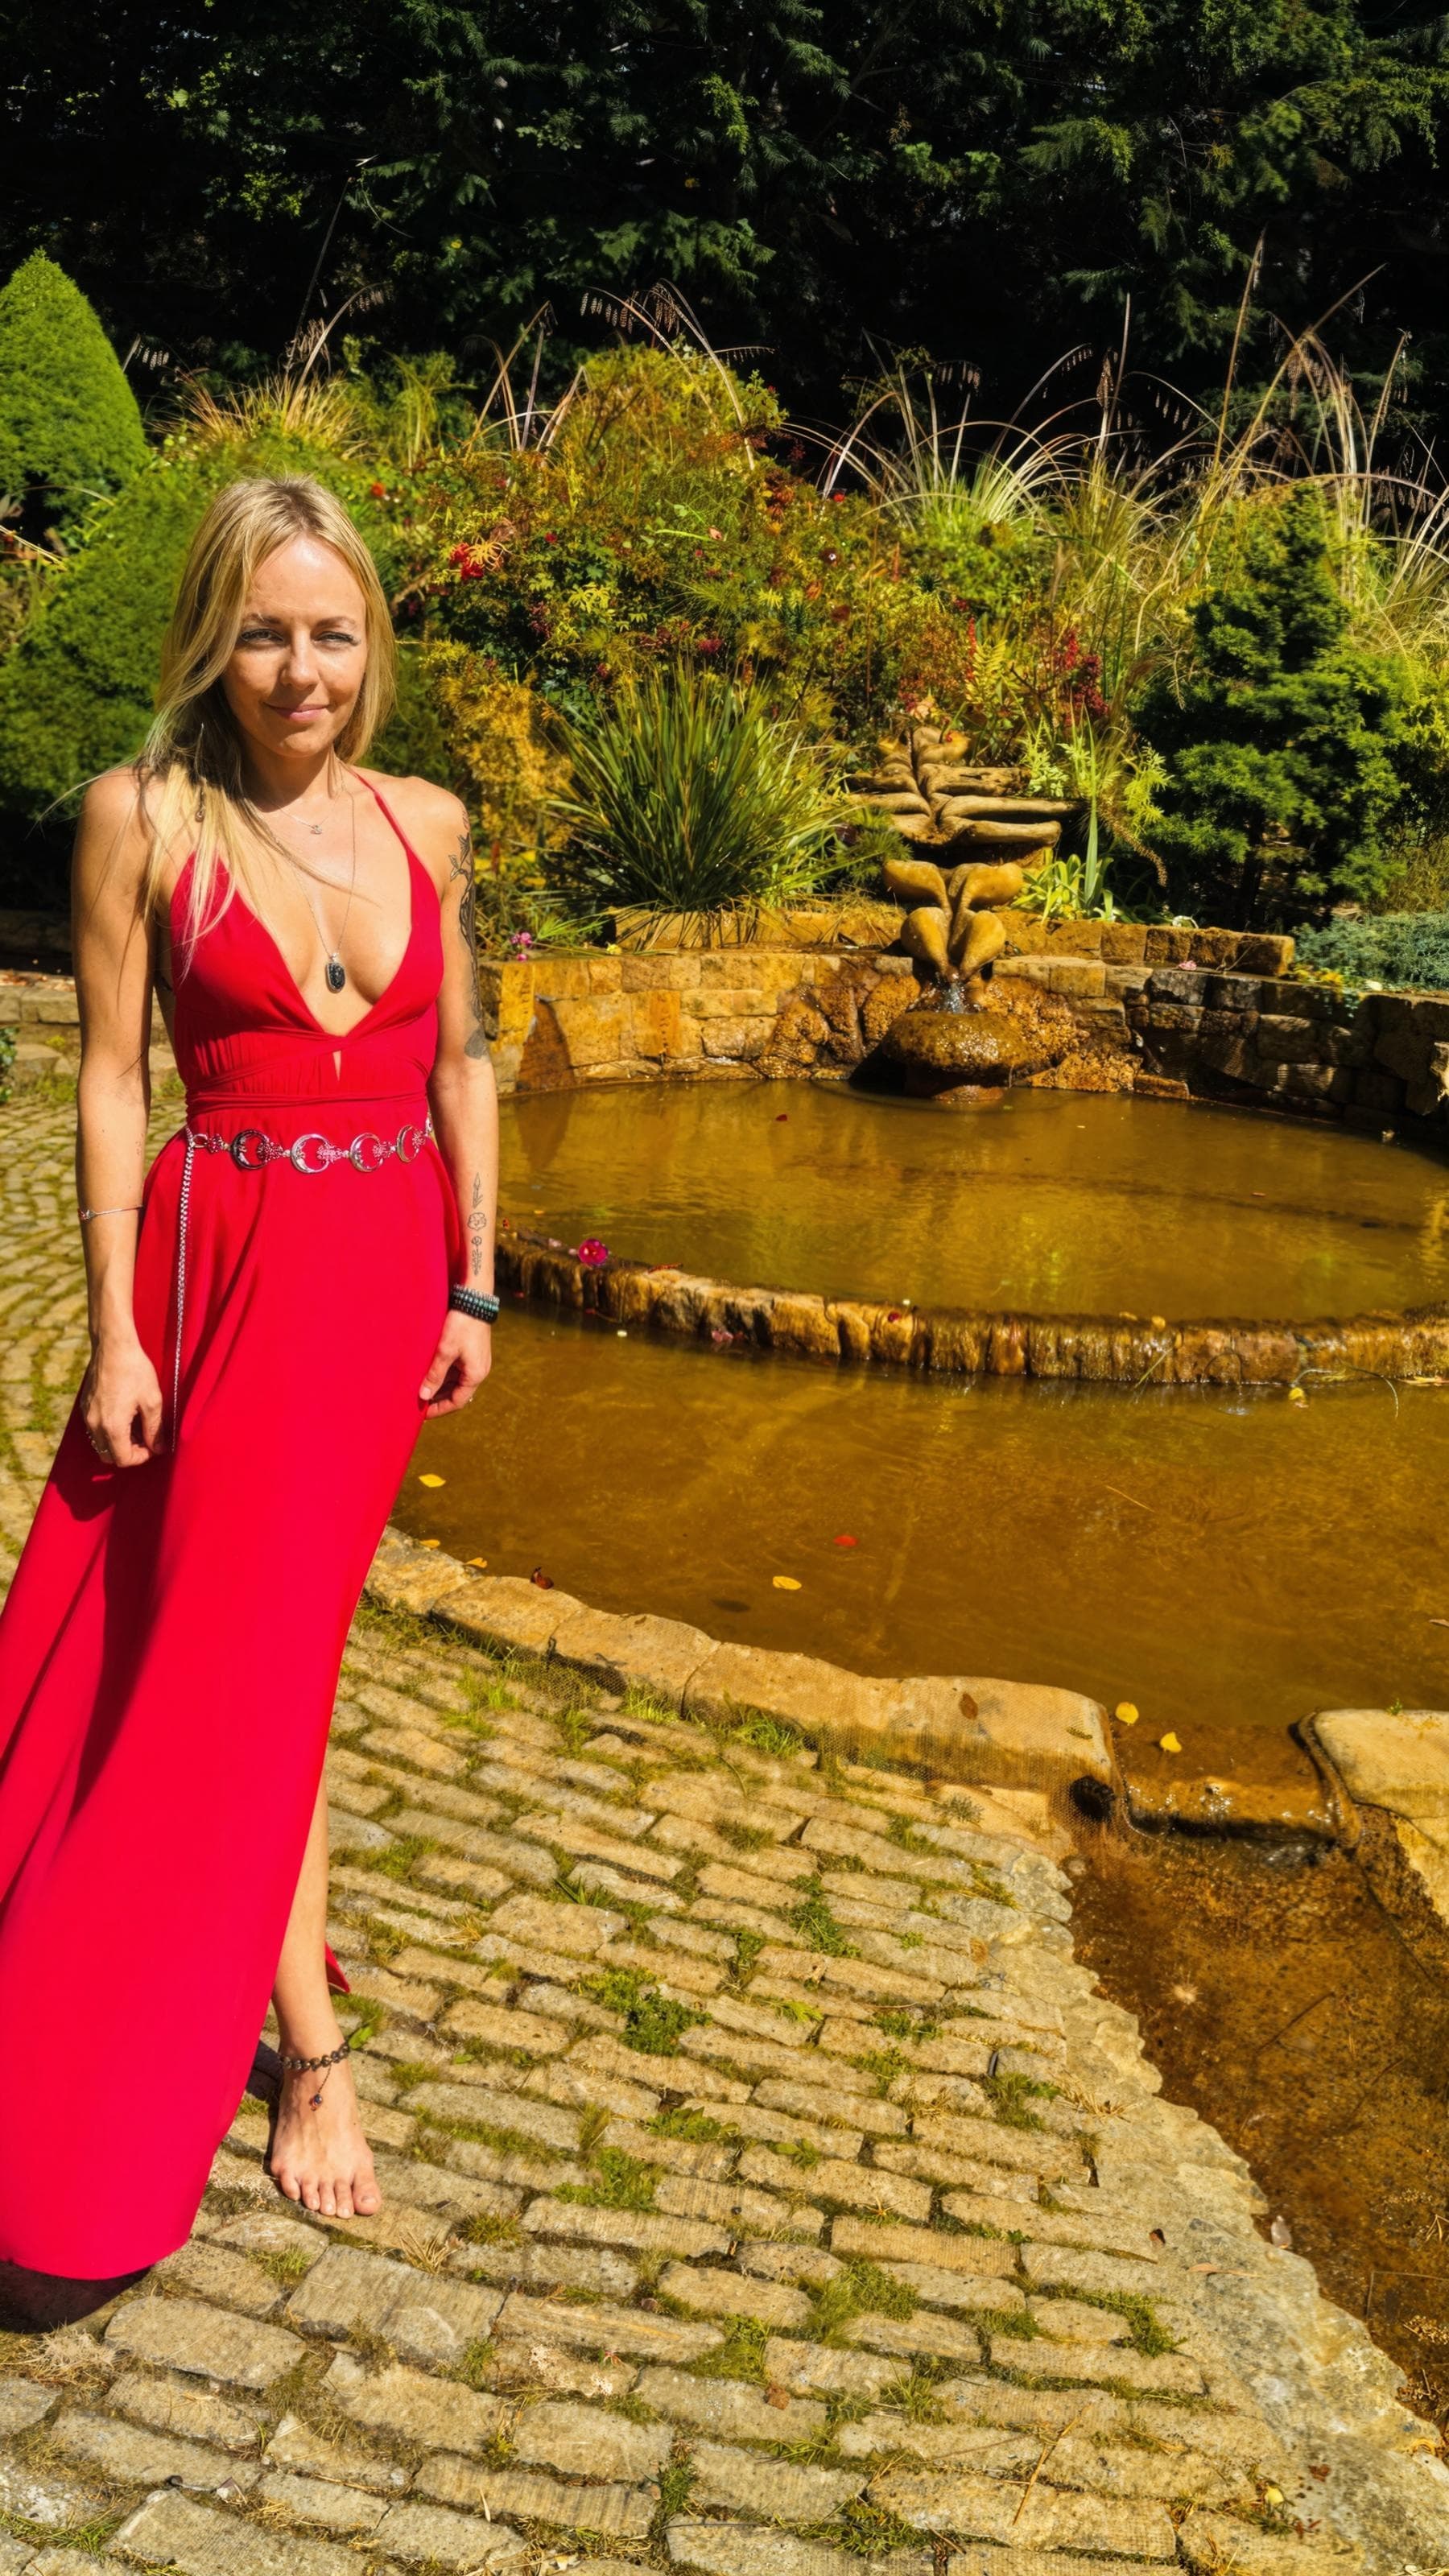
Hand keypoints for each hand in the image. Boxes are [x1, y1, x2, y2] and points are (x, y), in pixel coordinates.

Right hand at [81, 1336, 163, 1466]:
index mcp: (112, 1426)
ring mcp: (87, 1415)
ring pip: (100, 1443)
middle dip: (128, 1452)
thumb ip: (155, 1429)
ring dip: (117, 1442)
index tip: (153, 1445)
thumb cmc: (134, 1370)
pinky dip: (108, 1431)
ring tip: (136, 1426)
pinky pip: (94, 1429)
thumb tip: (159, 1448)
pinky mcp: (85, 1406)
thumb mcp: (152, 1400)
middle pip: (109, 1456)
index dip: (141, 1457)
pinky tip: (124, 1415)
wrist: (113, 1346)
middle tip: (145, 1438)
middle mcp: (95, 1424)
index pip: (123, 1459)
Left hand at [419, 1312, 492, 1416]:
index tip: (422, 1414)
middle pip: (456, 1393)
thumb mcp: (445, 1351)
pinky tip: (429, 1372)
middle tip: (417, 1403)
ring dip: (439, 1386)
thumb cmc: (461, 1324)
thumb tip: (424, 1396)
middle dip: (437, 1398)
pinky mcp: (471, 1351)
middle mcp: (478, 1371)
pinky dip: (443, 1374)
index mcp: (475, 1374)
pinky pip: (456, 1369)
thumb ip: (435, 1375)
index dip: (439, 1409)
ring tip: (420, 1388)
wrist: (474, 1300)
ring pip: (455, 1381)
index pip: (457, 1402)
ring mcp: (475, 1361)